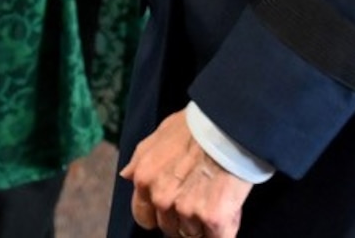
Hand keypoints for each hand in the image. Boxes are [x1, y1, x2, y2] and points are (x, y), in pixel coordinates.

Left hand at [120, 111, 252, 236]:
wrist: (227, 127)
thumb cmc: (195, 127)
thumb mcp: (158, 136)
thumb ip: (140, 160)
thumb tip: (127, 176)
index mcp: (144, 180)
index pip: (144, 218)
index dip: (158, 216)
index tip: (172, 210)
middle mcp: (161, 199)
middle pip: (169, 228)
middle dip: (181, 218)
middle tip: (198, 199)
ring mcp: (186, 210)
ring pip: (192, 234)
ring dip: (202, 223)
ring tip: (215, 199)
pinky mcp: (213, 218)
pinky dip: (221, 232)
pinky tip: (227, 216)